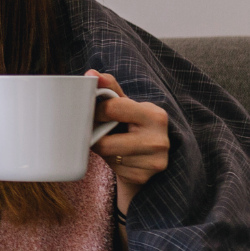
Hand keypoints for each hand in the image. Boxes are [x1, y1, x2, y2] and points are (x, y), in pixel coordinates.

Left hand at [86, 70, 168, 212]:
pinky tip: (120, 158)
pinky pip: (114, 169)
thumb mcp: (126, 105)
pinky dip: (111, 163)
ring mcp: (153, 161)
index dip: (96, 111)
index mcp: (154, 115)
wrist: (151, 157)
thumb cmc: (134, 125)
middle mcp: (158, 139)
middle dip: (96, 135)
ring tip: (111, 143)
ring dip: (102, 149)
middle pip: (105, 141)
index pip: (112, 108)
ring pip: (107, 155)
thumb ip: (110, 89)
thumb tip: (91, 74)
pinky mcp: (143, 176)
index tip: (93, 113)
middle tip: (99, 131)